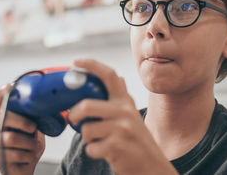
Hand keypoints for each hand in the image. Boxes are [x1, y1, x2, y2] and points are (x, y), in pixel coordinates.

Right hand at [0, 84, 44, 174]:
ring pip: (11, 138)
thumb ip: (37, 117)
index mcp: (6, 117)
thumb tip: (49, 103)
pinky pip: (15, 154)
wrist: (25, 169)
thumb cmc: (30, 147)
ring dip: (29, 144)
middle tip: (33, 128)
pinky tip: (28, 157)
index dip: (1, 93)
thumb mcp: (36, 130)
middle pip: (2, 116)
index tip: (9, 86)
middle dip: (22, 121)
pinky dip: (28, 156)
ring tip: (32, 148)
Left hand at [68, 58, 177, 174]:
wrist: (153, 167)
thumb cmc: (137, 141)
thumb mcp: (132, 115)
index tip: (75, 61)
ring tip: (99, 140)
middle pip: (87, 105)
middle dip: (74, 115)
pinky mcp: (117, 146)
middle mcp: (125, 111)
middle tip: (74, 120)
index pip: (109, 75)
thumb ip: (121, 99)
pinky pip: (91, 148)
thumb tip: (118, 78)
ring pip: (86, 130)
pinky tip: (105, 152)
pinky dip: (93, 152)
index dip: (91, 65)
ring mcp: (122, 129)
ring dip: (87, 138)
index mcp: (125, 101)